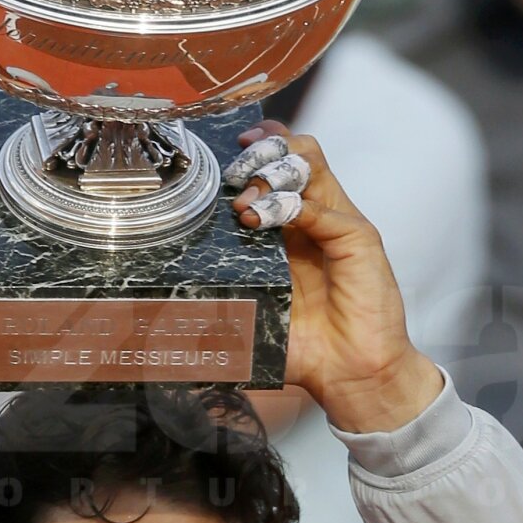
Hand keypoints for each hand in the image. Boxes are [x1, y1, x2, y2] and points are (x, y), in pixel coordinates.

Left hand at [227, 123, 442, 432]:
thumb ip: (220, 295)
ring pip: (312, 166)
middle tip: (235, 178)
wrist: (351, 375)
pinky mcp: (360, 239)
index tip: (229, 149)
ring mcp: (341, 224)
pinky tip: (264, 222)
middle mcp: (320, 217)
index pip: (282, 164)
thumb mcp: (251, 311)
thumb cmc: (306, 347)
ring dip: (273, 171)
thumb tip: (163, 299)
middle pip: (296, 153)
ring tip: (246, 201)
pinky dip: (293, 207)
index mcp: (297, 227)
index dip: (258, 147)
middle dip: (259, 155)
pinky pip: (324, 209)